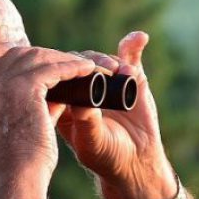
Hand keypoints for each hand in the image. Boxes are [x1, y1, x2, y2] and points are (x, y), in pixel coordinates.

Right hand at [0, 47, 96, 183]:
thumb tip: (59, 94)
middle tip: (70, 65)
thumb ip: (32, 111)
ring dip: (63, 60)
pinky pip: (52, 67)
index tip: (49, 71)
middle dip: (46, 57)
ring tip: (85, 66)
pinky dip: (71, 66)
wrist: (14, 183)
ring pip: (36, 58)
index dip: (26, 66)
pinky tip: (88, 69)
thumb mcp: (17, 133)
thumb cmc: (18, 169)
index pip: (0, 68)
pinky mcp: (21, 87)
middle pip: (17, 57)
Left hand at [56, 32, 175, 198]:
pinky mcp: (128, 77)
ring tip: (122, 71)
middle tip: (105, 70)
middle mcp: (80, 88)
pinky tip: (140, 38)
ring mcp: (104, 81)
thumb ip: (86, 123)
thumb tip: (79, 102)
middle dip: (91, 63)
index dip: (66, 69)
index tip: (81, 73)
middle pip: (78, 62)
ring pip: (101, 59)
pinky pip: (129, 57)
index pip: (57, 76)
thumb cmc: (106, 156)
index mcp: (62, 102)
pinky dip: (133, 46)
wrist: (134, 161)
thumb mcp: (93, 143)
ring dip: (110, 59)